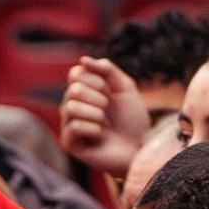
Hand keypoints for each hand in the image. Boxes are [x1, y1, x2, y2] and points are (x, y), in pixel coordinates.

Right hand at [59, 55, 150, 175]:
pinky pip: (74, 126)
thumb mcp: (125, 88)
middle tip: (108, 110)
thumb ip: (107, 70)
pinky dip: (93, 129)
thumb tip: (82, 60)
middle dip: (98, 98)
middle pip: (73, 90)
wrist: (140, 148)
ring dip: (96, 114)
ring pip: (71, 107)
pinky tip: (100, 136)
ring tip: (105, 124)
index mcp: (84, 92)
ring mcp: (68, 124)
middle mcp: (72, 106)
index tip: (108, 90)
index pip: (75, 74)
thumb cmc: (133, 120)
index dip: (94, 79)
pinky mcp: (69, 143)